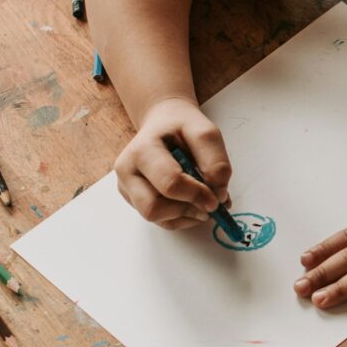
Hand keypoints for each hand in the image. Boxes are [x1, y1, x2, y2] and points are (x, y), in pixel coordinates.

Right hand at [113, 98, 230, 229]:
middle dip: (187, 210)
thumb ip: (216, 162)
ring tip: (202, 201)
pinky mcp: (134, 201)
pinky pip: (160, 221)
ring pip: (157, 218)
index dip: (196, 195)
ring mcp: (127, 188)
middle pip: (153, 208)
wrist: (163, 124)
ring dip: (186, 216)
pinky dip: (182, 218)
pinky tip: (193, 204)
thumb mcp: (205, 132)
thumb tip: (218, 195)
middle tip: (210, 204)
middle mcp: (127, 171)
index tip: (217, 199)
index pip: (169, 183)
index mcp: (141, 150)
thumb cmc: (182, 128)